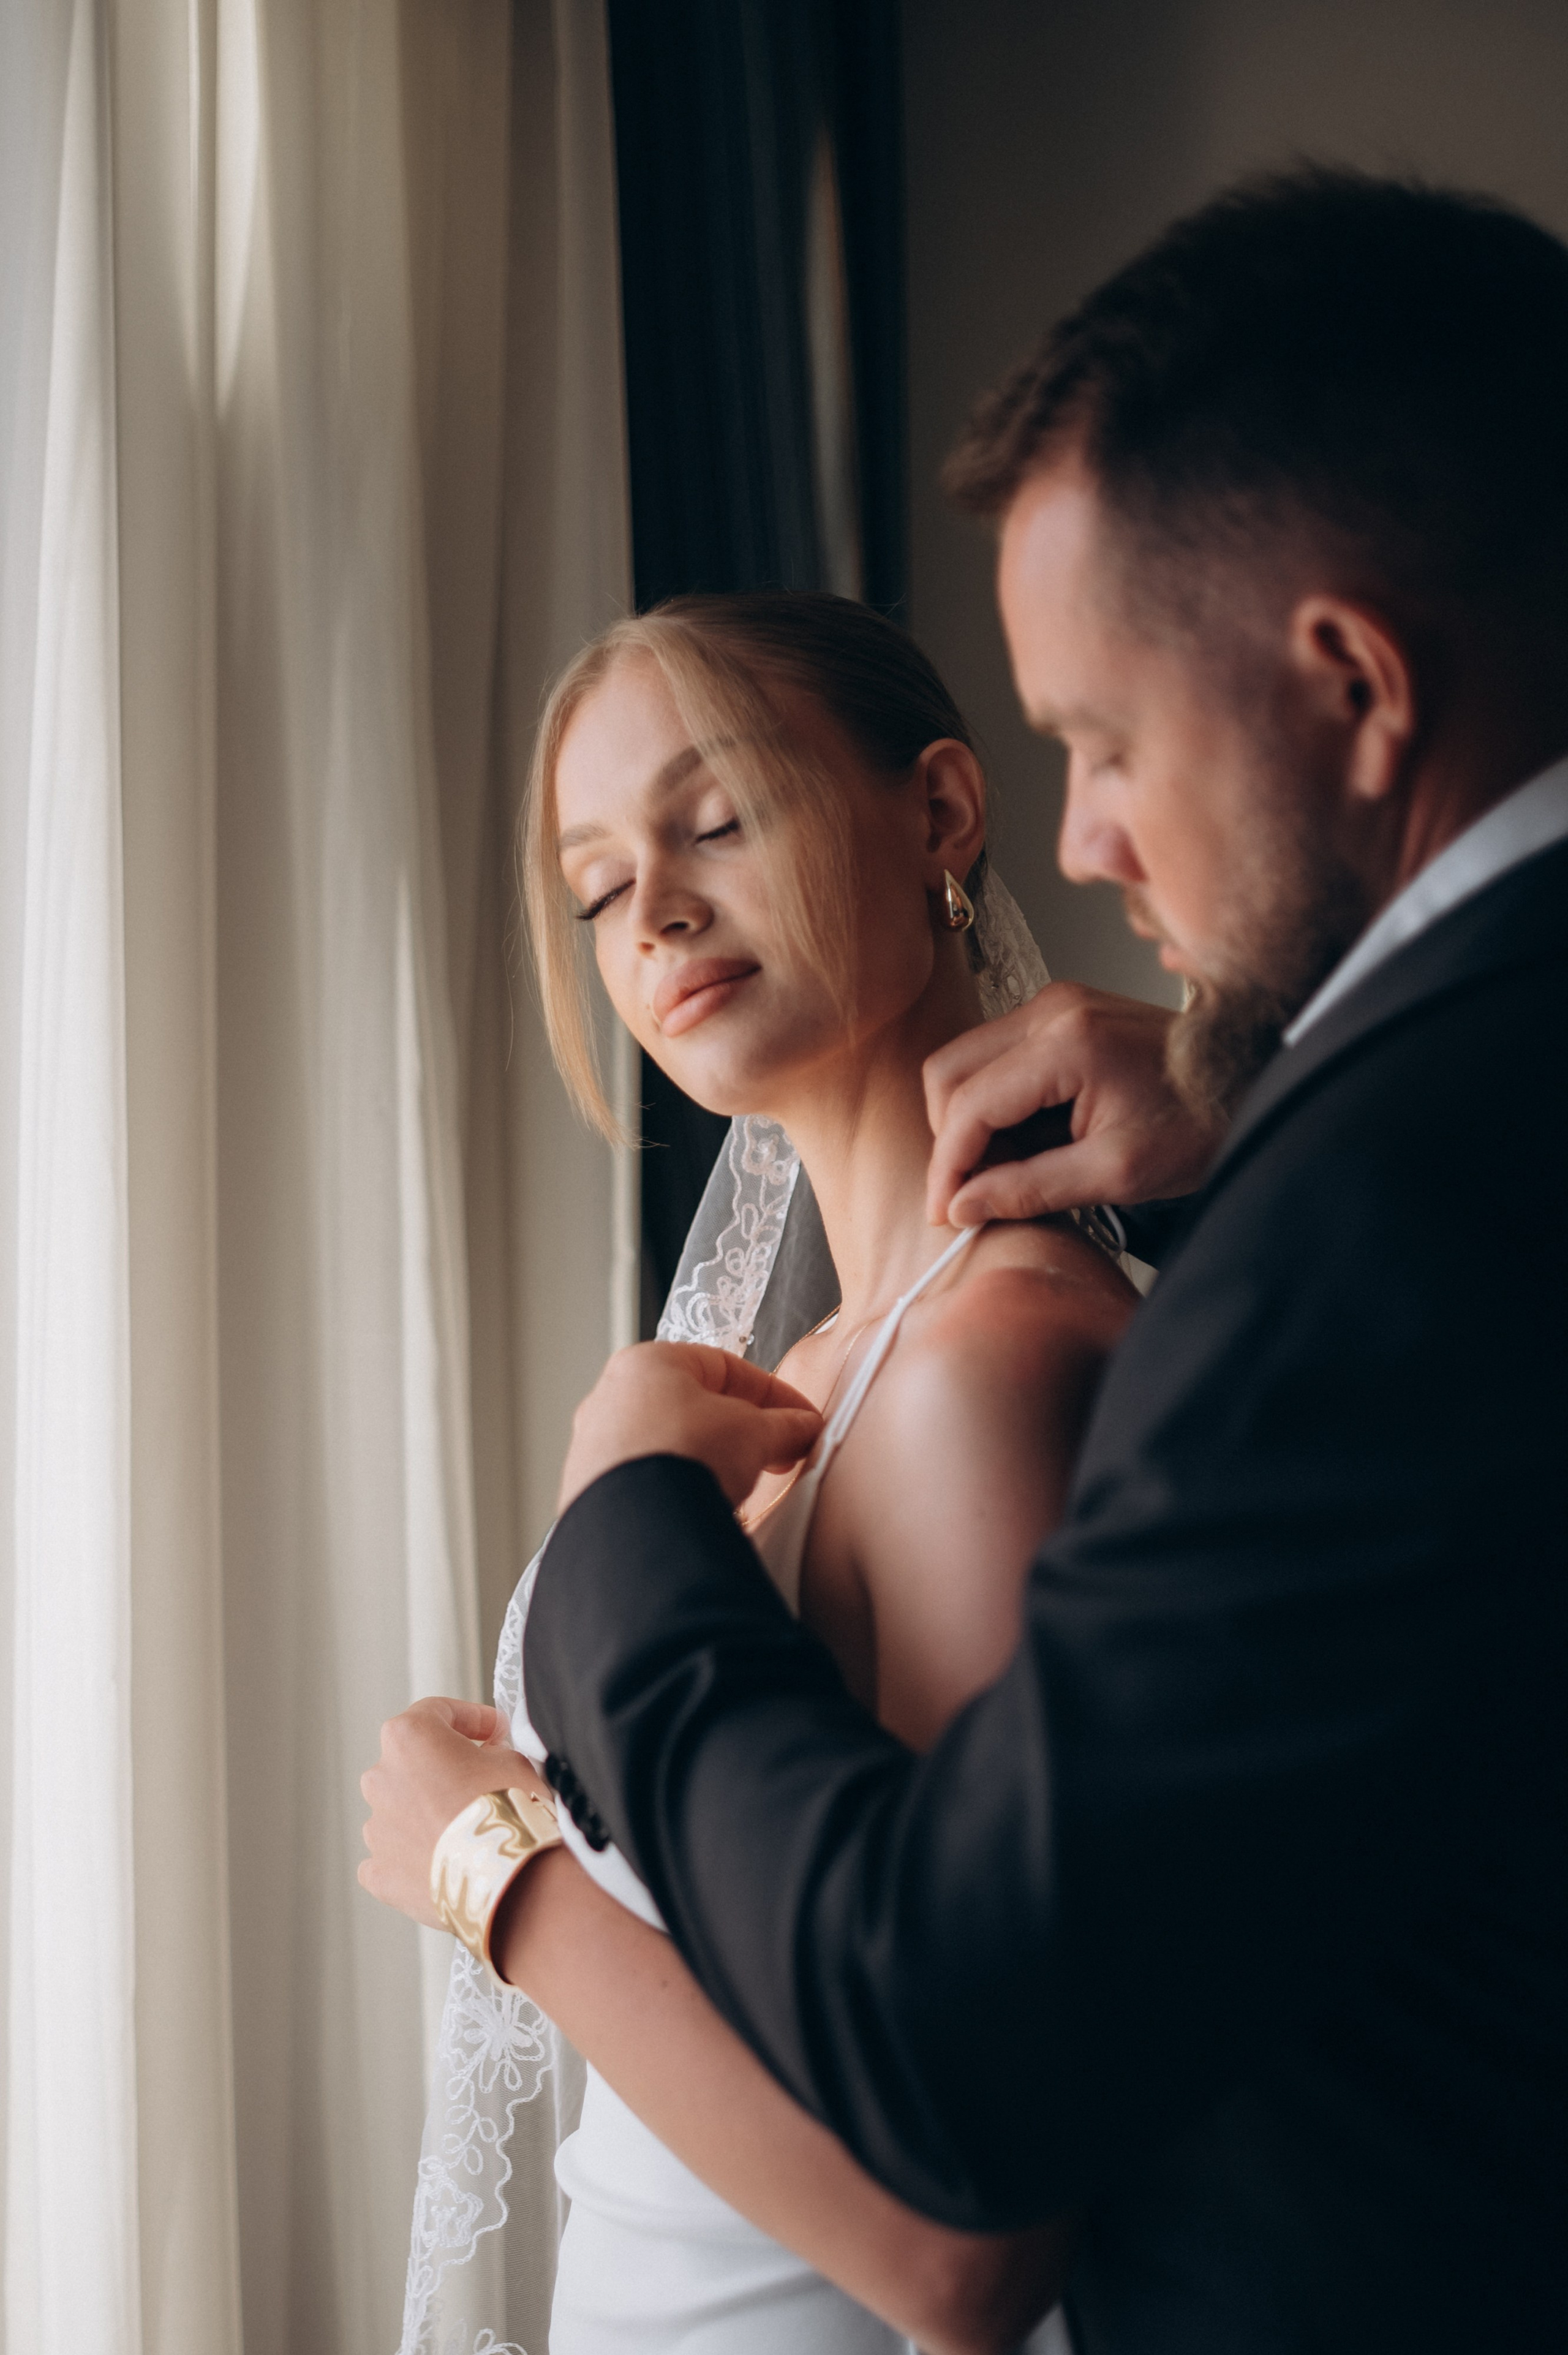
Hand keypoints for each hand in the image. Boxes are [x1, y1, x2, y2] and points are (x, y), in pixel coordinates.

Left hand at [359, 1696, 538, 1926]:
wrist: (508, 1877)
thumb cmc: (510, 1811)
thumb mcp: (513, 1759)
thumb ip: (491, 1751)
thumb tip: (484, 1759)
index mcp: (409, 1737)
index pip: (436, 1712)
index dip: (472, 1718)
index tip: (494, 1731)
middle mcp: (381, 1778)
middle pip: (412, 1764)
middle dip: (444, 1770)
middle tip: (480, 1781)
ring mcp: (376, 1828)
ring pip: (401, 1812)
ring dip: (428, 1815)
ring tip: (467, 1832)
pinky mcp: (379, 1873)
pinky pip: (394, 1857)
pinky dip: (415, 1858)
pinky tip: (445, 1862)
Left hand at [558, 1341, 821, 1515]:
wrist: (640, 1526)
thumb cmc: (687, 1457)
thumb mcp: (754, 1434)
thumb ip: (784, 1426)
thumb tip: (803, 1428)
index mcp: (646, 1363)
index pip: (724, 1366)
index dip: (771, 1393)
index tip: (798, 1418)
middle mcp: (609, 1398)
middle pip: (691, 1406)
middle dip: (740, 1430)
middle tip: (775, 1453)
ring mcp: (592, 1447)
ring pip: (666, 1445)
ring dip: (707, 1460)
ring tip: (739, 1487)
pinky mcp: (588, 1492)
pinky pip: (644, 1482)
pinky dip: (676, 1490)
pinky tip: (701, 1509)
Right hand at [924, 981, 1224, 1226]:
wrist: (1243, 1076)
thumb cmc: (1197, 1119)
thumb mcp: (1118, 1173)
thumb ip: (1032, 1188)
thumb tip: (965, 1206)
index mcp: (1066, 1044)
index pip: (968, 1105)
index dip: (948, 1166)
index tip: (946, 1213)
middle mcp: (1050, 1010)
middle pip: (949, 1072)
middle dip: (951, 1139)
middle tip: (971, 1193)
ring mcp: (1052, 1005)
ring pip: (966, 1061)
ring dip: (970, 1121)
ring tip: (1005, 1169)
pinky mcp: (1058, 1012)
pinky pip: (996, 1056)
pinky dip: (995, 1102)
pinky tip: (1026, 1140)